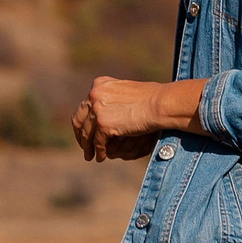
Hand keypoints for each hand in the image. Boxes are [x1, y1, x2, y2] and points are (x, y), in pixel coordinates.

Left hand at [72, 77, 208, 163]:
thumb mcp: (126, 92)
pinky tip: (101, 158)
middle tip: (85, 147)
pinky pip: (98, 143)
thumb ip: (112, 99)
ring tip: (91, 156)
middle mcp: (94, 95)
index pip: (84, 106)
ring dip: (88, 147)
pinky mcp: (104, 125)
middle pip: (79, 120)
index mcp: (99, 85)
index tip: (84, 132)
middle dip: (81, 136)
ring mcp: (98, 110)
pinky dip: (99, 152)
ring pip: (87, 133)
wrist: (162, 103)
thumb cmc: (152, 98)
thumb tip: (104, 111)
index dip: (83, 122)